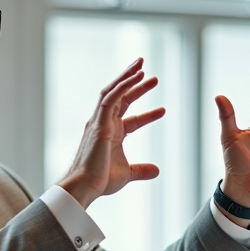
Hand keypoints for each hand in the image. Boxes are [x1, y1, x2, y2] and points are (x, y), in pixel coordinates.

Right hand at [59, 58, 165, 208]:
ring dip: (128, 77)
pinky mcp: (98, 122)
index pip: (132, 119)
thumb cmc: (100, 180)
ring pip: (113, 91)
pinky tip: (136, 76)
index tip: (163, 110)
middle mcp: (104, 124)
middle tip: (152, 76)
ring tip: (142, 65)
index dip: (148, 115)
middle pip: (121, 98)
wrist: (86, 186)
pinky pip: (110, 97)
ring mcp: (100, 121)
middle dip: (136, 86)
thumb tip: (157, 170)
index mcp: (111, 134)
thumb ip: (141, 170)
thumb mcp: (127, 173)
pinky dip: (123, 85)